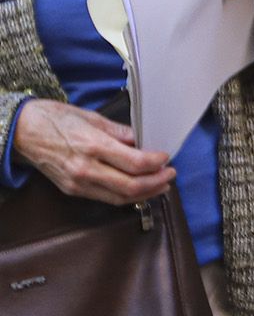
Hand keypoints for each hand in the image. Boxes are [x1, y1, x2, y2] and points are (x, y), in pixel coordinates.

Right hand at [13, 100, 173, 205]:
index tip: (166, 158)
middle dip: (156, 183)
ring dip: (145, 193)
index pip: (133, 163)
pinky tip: (138, 189)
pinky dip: (126, 196)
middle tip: (170, 174)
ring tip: (160, 185)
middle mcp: (86, 169)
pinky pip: (106, 198)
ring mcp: (78, 183)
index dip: (155, 163)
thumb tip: (141, 140)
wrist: (22, 132)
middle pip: (130, 186)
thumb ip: (119, 132)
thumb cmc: (54, 119)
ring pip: (120, 198)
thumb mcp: (91, 117)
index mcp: (92, 145)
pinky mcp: (73, 191)